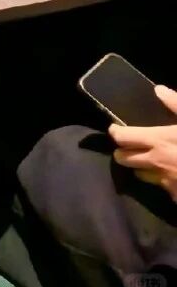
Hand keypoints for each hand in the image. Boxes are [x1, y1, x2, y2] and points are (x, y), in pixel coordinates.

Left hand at [110, 85, 176, 200]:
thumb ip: (176, 104)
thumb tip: (158, 90)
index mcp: (159, 140)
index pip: (121, 138)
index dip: (116, 132)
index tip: (117, 129)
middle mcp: (156, 162)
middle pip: (122, 159)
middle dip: (123, 152)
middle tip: (131, 146)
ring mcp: (166, 182)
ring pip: (140, 175)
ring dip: (142, 168)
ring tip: (153, 161)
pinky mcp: (176, 197)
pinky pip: (164, 188)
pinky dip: (166, 182)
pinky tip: (176, 175)